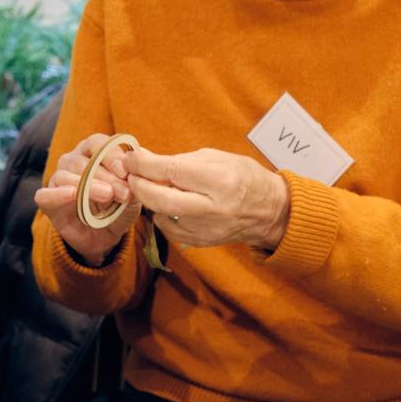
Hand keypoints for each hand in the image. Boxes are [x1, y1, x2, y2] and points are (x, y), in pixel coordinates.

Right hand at [34, 133, 139, 266]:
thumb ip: (132, 182)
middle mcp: (72, 161)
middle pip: (84, 161)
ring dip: (88, 185)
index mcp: (92, 152)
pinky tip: (72, 194)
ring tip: (107, 195)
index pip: (97, 143)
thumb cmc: (117, 209)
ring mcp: (58, 180)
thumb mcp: (131, 197)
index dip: (111, 155)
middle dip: (106, 176)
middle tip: (123, 192)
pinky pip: (45, 195)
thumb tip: (136, 168)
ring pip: (66, 176)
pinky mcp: (47, 201)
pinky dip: (57, 194)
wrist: (105, 237)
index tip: (125, 172)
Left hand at [124, 147, 291, 251]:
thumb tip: (143, 158)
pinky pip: (169, 230)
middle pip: (162, 200)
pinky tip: (166, 204)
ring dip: (148, 201)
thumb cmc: (243, 176)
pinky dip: (161, 215)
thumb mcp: (216, 158)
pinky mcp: (202, 243)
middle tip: (130, 175)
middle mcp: (214, 208)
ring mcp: (207, 230)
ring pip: (162, 216)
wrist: (270, 211)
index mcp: (220, 180)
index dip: (145, 165)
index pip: (173, 171)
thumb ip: (179, 160)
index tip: (131, 158)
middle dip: (139, 186)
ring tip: (148, 187)